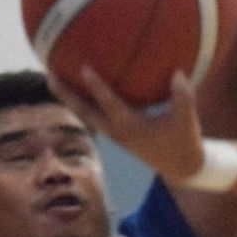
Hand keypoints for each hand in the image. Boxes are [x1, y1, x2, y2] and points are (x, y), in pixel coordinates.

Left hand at [48, 67, 205, 181]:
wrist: (180, 167)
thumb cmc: (184, 141)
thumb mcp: (187, 119)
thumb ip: (183, 96)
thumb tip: (177, 71)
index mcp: (130, 126)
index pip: (109, 104)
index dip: (97, 87)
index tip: (83, 68)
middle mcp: (116, 131)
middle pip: (83, 112)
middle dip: (65, 95)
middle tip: (49, 75)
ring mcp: (114, 134)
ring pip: (85, 115)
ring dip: (68, 99)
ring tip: (53, 78)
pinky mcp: (116, 134)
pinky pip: (94, 115)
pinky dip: (84, 102)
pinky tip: (81, 88)